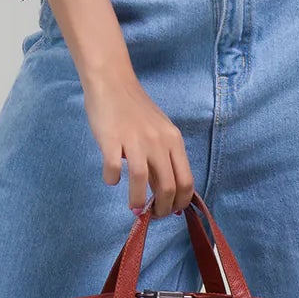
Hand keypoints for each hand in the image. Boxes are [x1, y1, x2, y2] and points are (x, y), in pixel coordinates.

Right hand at [83, 71, 195, 215]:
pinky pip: (114, 169)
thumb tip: (168, 191)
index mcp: (174, 141)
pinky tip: (111, 179)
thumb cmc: (136, 110)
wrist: (113, 83)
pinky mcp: (112, 140)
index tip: (171, 211)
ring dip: (138, 201)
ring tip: (134, 208)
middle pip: (168, 187)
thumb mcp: (159, 132)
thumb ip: (165, 156)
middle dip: (161, 209)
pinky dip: (112, 179)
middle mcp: (159, 142)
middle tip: (151, 214)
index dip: (181, 203)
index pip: (186, 181)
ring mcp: (135, 141)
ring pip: (142, 182)